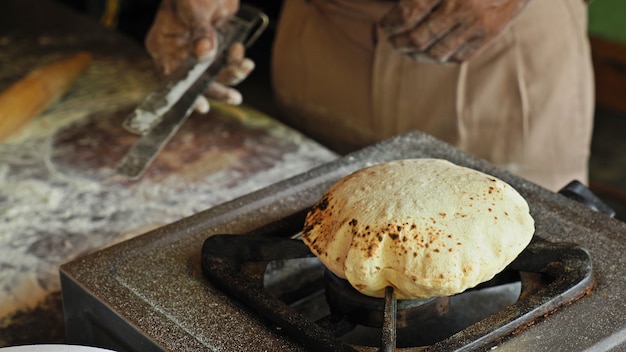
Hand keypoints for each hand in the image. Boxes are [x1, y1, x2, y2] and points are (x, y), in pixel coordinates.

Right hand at [145, 0, 252, 112]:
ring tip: (245, 66)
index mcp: (163, 44)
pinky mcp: (215, 49)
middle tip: (234, 98)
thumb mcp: (194, 8)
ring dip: (232, 74)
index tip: (203, 106)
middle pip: (195, 81)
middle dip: (217, 89)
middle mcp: (178, 52)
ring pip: (214, 75)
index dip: (187, 93)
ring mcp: (197, 52)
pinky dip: (237, 63)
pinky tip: (243, 56)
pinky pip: (226, 64)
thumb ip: (200, 31)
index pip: (172, 77)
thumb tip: (203, 53)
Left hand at [379, 0, 530, 62]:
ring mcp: (476, 23)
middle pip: (418, 38)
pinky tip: (429, 52)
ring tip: (407, 50)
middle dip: (400, 43)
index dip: (391, 23)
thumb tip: (397, 16)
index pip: (408, 13)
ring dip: (415, 55)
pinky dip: (438, 58)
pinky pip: (455, 57)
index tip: (385, 26)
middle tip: (393, 41)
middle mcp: (461, 6)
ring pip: (435, 53)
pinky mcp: (488, 35)